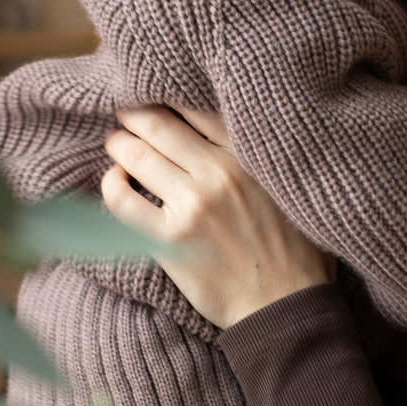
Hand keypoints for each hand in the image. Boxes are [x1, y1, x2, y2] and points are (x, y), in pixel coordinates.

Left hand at [100, 105, 332, 329]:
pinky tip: (115, 183)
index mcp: (248, 156)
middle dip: (134, 115)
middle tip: (125, 115)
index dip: (168, 100)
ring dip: (119, 145)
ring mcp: (193, 204)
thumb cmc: (295, 250)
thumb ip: (257, 157)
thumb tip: (219, 135)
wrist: (287, 305)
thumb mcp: (287, 187)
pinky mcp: (170, 239)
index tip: (156, 101)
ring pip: (136, 155)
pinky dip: (111, 185)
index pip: (195, 109)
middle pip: (158, 125)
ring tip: (117, 145)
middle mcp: (219, 172)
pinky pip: (122, 200)